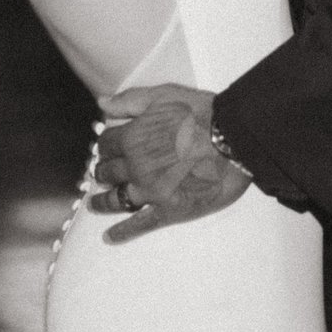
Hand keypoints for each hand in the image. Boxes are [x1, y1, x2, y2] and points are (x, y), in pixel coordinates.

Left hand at [88, 84, 251, 243]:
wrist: (236, 139)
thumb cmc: (204, 114)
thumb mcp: (164, 95)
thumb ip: (129, 101)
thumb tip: (102, 103)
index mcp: (132, 138)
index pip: (105, 144)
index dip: (105, 146)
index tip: (106, 149)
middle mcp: (135, 167)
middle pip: (107, 172)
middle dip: (103, 172)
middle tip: (103, 174)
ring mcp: (151, 191)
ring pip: (115, 200)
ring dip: (102, 202)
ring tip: (95, 204)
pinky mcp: (169, 210)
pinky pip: (140, 224)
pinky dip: (123, 232)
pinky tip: (111, 236)